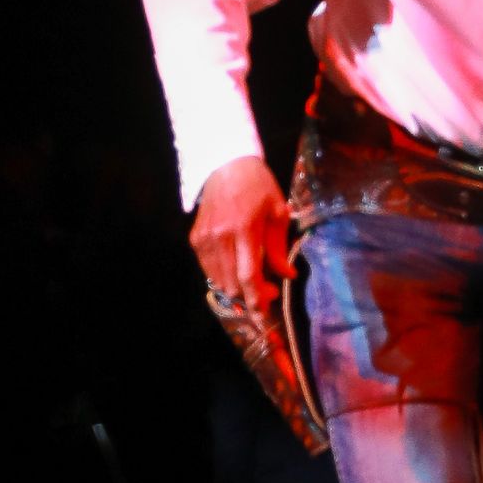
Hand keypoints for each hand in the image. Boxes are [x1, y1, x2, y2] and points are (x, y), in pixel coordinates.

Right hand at [190, 156, 290, 322]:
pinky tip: (236, 267)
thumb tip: (287, 276)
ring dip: (237, 289)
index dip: (257, 301)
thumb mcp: (277, 212)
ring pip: (219, 281)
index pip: (248, 276)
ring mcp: (204, 239)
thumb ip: (279, 248)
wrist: (225, 164)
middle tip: (268, 288)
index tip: (265, 317)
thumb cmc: (258, 186)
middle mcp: (220, 237)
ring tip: (254, 278)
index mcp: (244, 230)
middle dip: (251, 296)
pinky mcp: (195, 239)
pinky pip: (208, 270)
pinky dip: (223, 277)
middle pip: (232, 284)